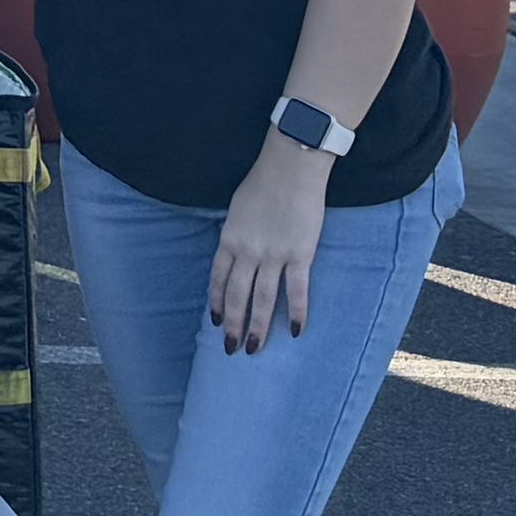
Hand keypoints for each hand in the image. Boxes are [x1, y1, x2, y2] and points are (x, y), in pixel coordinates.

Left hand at [211, 144, 329, 354]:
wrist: (291, 166)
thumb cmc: (263, 182)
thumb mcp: (237, 209)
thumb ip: (236, 234)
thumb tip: (236, 252)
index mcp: (229, 240)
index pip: (217, 280)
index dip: (216, 303)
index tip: (215, 322)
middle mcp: (247, 252)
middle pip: (237, 296)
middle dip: (233, 325)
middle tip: (231, 348)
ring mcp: (274, 255)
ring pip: (263, 300)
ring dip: (258, 327)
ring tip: (254, 349)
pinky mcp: (300, 254)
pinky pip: (297, 291)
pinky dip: (297, 313)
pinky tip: (295, 331)